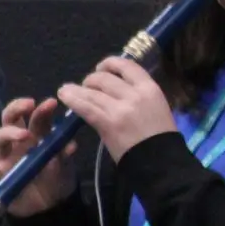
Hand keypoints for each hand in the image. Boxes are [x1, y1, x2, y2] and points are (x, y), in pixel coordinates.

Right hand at [0, 96, 77, 216]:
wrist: (49, 208)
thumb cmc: (57, 181)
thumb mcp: (65, 167)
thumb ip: (64, 155)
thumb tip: (69, 145)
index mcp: (34, 135)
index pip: (31, 115)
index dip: (38, 107)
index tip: (50, 102)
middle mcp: (16, 142)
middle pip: (9, 119)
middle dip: (17, 109)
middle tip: (29, 105)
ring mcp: (4, 158)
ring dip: (8, 133)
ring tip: (23, 135)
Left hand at [55, 56, 175, 161]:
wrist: (160, 162)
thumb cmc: (159, 136)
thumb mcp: (156, 106)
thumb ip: (138, 94)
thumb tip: (115, 85)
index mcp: (150, 88)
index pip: (127, 65)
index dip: (110, 63)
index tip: (101, 68)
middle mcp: (135, 95)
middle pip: (105, 78)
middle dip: (91, 80)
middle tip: (86, 86)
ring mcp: (120, 109)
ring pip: (92, 91)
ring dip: (77, 89)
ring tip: (66, 90)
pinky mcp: (108, 123)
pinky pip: (86, 107)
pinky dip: (72, 100)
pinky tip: (64, 95)